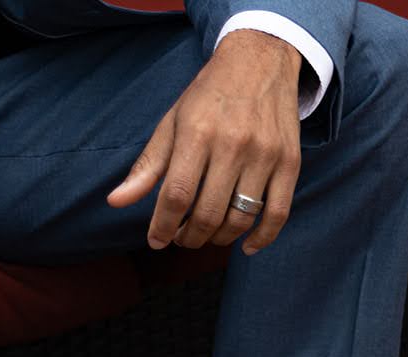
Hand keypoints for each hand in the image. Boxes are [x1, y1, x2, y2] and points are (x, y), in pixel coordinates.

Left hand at [107, 31, 301, 255]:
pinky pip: (278, 213)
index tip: (156, 240)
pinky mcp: (290, 161)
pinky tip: (245, 247)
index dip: (163, 227)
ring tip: (205, 234)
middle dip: (189, 237)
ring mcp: (265, 154)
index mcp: (198, 133)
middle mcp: (234, 144)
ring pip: (240, 219)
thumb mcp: (171, 123)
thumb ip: (147, 166)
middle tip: (181, 237)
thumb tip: (116, 202)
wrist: (261, 58)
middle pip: (208, 214)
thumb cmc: (208, 95)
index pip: (176, 195)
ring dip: (218, 239)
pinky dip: (262, 238)